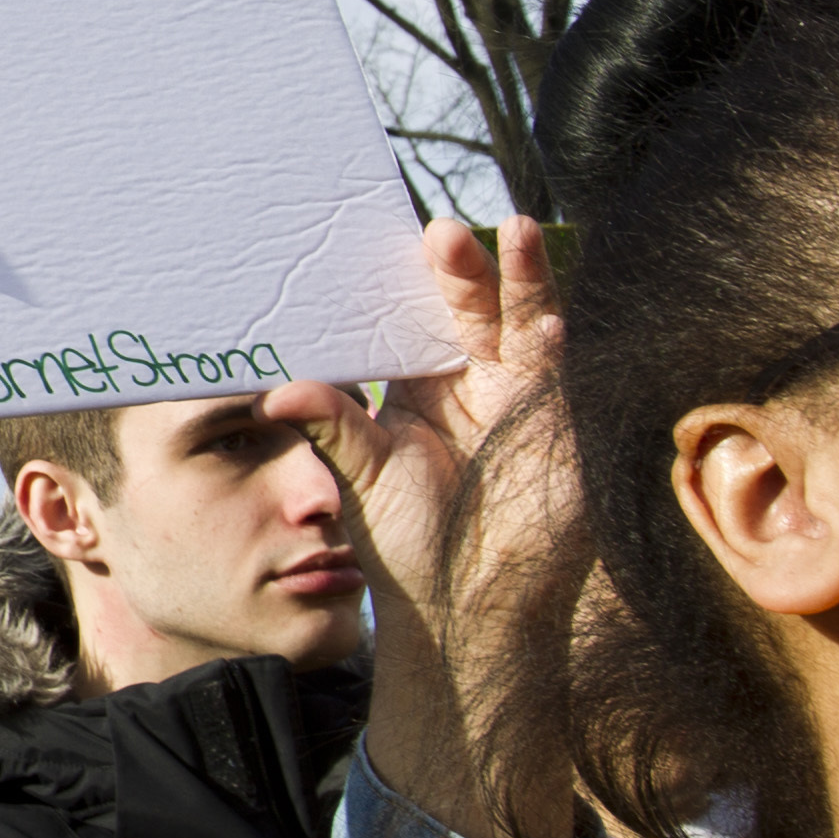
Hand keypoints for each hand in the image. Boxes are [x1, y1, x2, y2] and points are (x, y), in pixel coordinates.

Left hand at [262, 215, 559, 834]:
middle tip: (444, 232)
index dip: (418, 278)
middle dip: (466, 268)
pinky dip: (554, 350)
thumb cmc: (410, 543)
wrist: (463, 605)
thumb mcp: (363, 477)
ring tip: (516, 232)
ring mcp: (522, 399)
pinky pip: (560, 380)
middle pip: (475, 307)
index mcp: (423, 384)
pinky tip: (547, 324)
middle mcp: (476, 381)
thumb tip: (278, 390)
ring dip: (524, 281)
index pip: (419, 315)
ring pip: (527, 324)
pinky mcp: (558, 429)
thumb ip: (332, 427)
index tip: (404, 235)